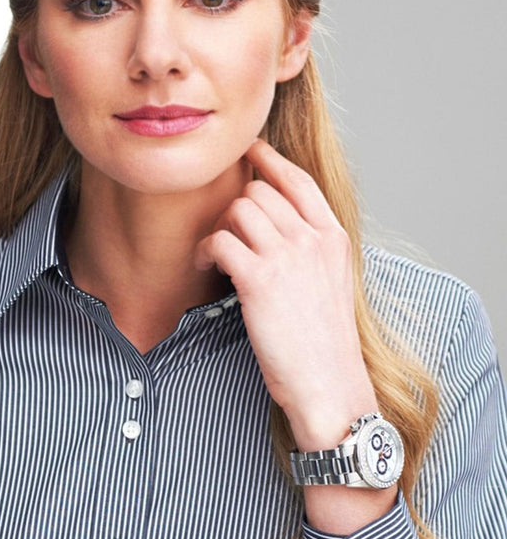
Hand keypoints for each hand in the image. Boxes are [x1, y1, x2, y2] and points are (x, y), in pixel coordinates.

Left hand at [195, 140, 394, 531]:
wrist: (329, 386)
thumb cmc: (325, 344)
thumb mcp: (331, 283)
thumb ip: (311, 249)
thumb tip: (276, 225)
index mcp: (333, 237)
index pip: (298, 180)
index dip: (269, 160)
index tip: (249, 152)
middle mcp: (312, 239)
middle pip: (258, 192)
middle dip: (235, 210)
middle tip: (226, 237)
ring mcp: (287, 257)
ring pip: (237, 211)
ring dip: (218, 230)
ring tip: (215, 257)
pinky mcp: (259, 280)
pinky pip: (220, 240)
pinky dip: (206, 251)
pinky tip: (206, 268)